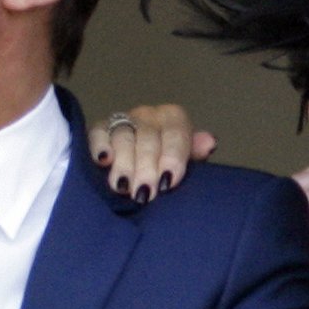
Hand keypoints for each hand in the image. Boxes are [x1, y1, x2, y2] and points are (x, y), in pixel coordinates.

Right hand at [89, 104, 215, 203]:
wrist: (142, 168)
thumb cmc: (167, 167)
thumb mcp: (185, 162)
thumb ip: (194, 154)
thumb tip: (209, 143)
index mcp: (173, 119)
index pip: (175, 133)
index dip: (172, 158)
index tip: (167, 182)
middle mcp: (149, 115)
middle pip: (148, 137)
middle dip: (146, 166)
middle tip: (143, 193)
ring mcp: (124, 120)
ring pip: (124, 136)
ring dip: (124, 162)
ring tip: (122, 186)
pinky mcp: (100, 128)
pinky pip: (98, 133)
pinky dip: (100, 146)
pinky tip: (102, 161)